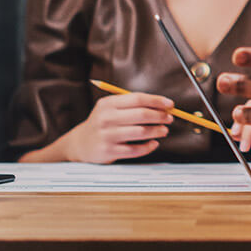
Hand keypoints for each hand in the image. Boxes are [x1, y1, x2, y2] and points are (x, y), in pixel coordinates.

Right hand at [40, 92, 174, 163]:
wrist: (80, 144)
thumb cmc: (102, 124)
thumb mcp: (109, 109)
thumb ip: (130, 105)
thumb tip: (161, 106)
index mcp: (108, 104)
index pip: (137, 99)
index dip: (156, 101)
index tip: (169, 104)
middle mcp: (106, 118)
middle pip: (140, 114)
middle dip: (159, 116)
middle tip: (169, 118)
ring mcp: (107, 135)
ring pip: (140, 132)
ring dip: (156, 131)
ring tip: (164, 130)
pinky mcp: (109, 151)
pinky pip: (134, 150)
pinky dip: (148, 147)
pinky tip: (154, 143)